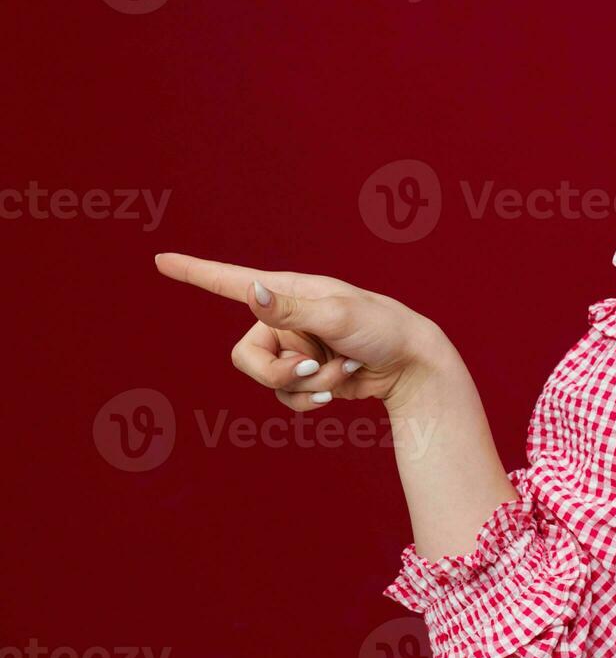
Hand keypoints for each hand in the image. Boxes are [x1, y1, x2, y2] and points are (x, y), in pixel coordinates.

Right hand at [154, 253, 457, 414]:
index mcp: (288, 292)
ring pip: (268, 382)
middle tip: (316, 366)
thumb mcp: (339, 316)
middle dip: (279, 373)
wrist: (412, 363)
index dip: (195, 272)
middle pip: (245, 357)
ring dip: (307, 385)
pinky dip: (313, 399)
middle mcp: (285, 318)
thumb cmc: (382, 328)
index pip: (232, 281)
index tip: (161, 259)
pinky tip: (342, 386)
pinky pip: (287, 398)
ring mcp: (294, 348)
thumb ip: (292, 309)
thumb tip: (251, 292)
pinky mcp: (306, 374)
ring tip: (341, 369)